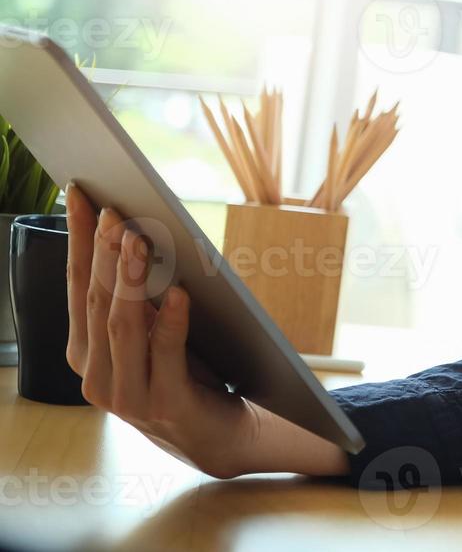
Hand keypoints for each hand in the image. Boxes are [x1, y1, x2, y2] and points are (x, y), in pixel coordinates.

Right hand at [64, 186, 345, 478]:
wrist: (217, 434)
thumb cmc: (183, 373)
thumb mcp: (152, 331)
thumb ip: (137, 297)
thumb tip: (134, 233)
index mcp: (86, 351)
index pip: (77, 285)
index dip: (79, 238)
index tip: (80, 194)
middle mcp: (96, 374)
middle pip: (96, 301)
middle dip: (105, 252)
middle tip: (114, 210)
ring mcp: (127, 395)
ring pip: (123, 326)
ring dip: (131, 279)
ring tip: (139, 240)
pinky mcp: (166, 405)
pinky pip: (167, 355)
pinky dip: (172, 321)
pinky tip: (180, 293)